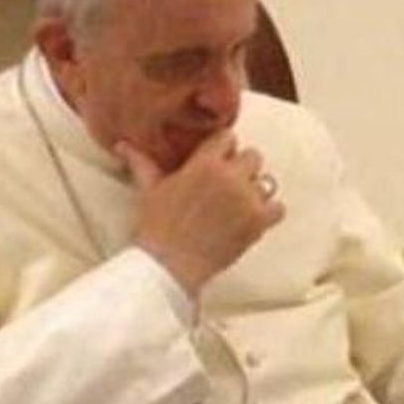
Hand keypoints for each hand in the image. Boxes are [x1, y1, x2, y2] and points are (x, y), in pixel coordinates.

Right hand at [121, 131, 284, 296]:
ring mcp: (247, 199)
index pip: (228, 137)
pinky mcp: (258, 222)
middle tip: (227, 186)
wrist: (168, 265)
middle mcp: (230, 177)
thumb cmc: (156, 227)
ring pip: (266, 181)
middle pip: (253, 156)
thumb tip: (124, 145)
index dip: (223, 149)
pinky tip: (252, 219)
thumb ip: (142, 163)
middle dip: (241, 168)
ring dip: (254, 190)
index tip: (217, 162)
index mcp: (205, 164)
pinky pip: (278, 207)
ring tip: (237, 205)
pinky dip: (269, 213)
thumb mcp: (149, 190)